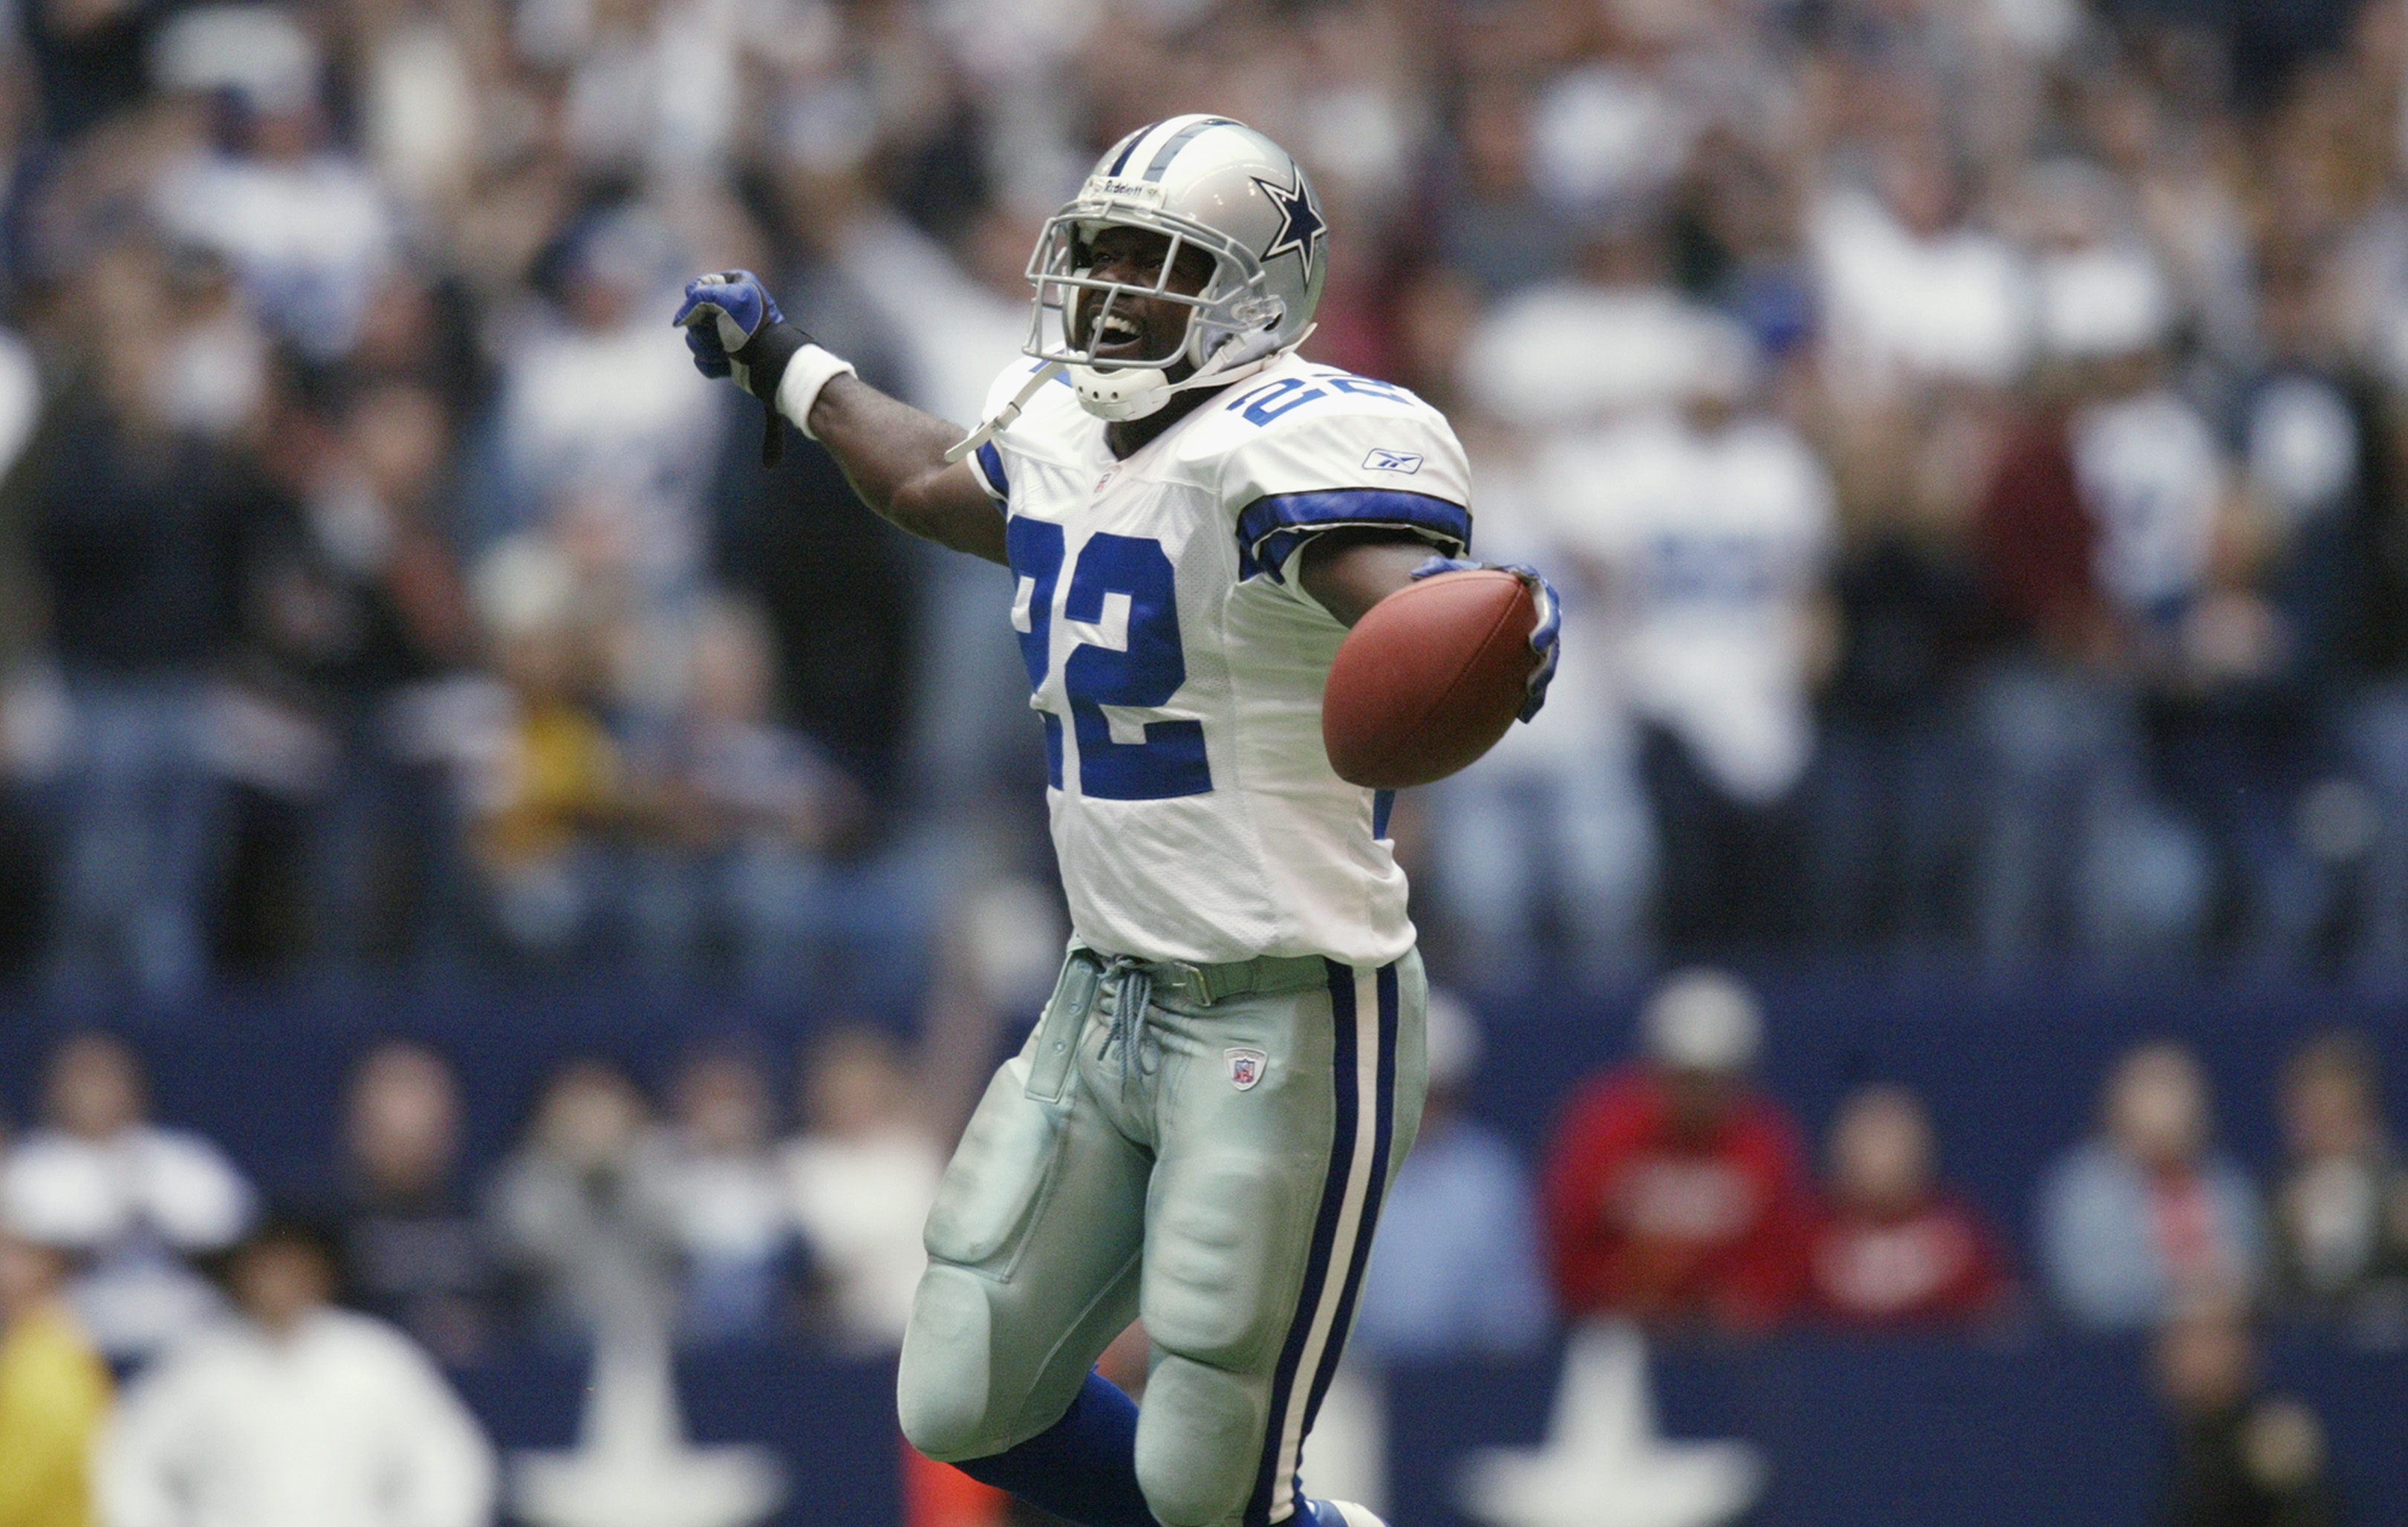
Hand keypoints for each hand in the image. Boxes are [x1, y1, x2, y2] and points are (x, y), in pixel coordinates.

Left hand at [673, 269, 809, 465]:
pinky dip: (702, 302)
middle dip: (706, 346)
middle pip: (693, 338)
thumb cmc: (778, 376)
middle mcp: (724, 330)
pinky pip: (697, 297)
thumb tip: (770, 467)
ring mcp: (722, 309)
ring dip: (707, 331)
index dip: (709, 362)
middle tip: (729, 351)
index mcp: (730, 352)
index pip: (702, 358)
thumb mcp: (772, 406)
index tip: (729, 366)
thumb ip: (771, 435)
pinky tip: (723, 311)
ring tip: (729, 336)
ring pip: (692, 321)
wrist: (776, 354)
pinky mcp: (720, 291)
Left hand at [1413, 555, 1559, 721]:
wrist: (1483, 595)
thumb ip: (1441, 570)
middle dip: (1547, 648)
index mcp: (1528, 587)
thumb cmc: (1471, 581)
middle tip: (1537, 657)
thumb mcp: (1457, 573)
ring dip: (1541, 678)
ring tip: (1531, 695)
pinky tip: (1523, 716)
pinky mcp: (1532, 658)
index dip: (1545, 621)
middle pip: (1550, 630)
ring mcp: (1538, 636)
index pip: (1544, 601)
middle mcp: (1539, 611)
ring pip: (1547, 659)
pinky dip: (1532, 698)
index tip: (1535, 640)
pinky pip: (1536, 679)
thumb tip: (1415, 572)